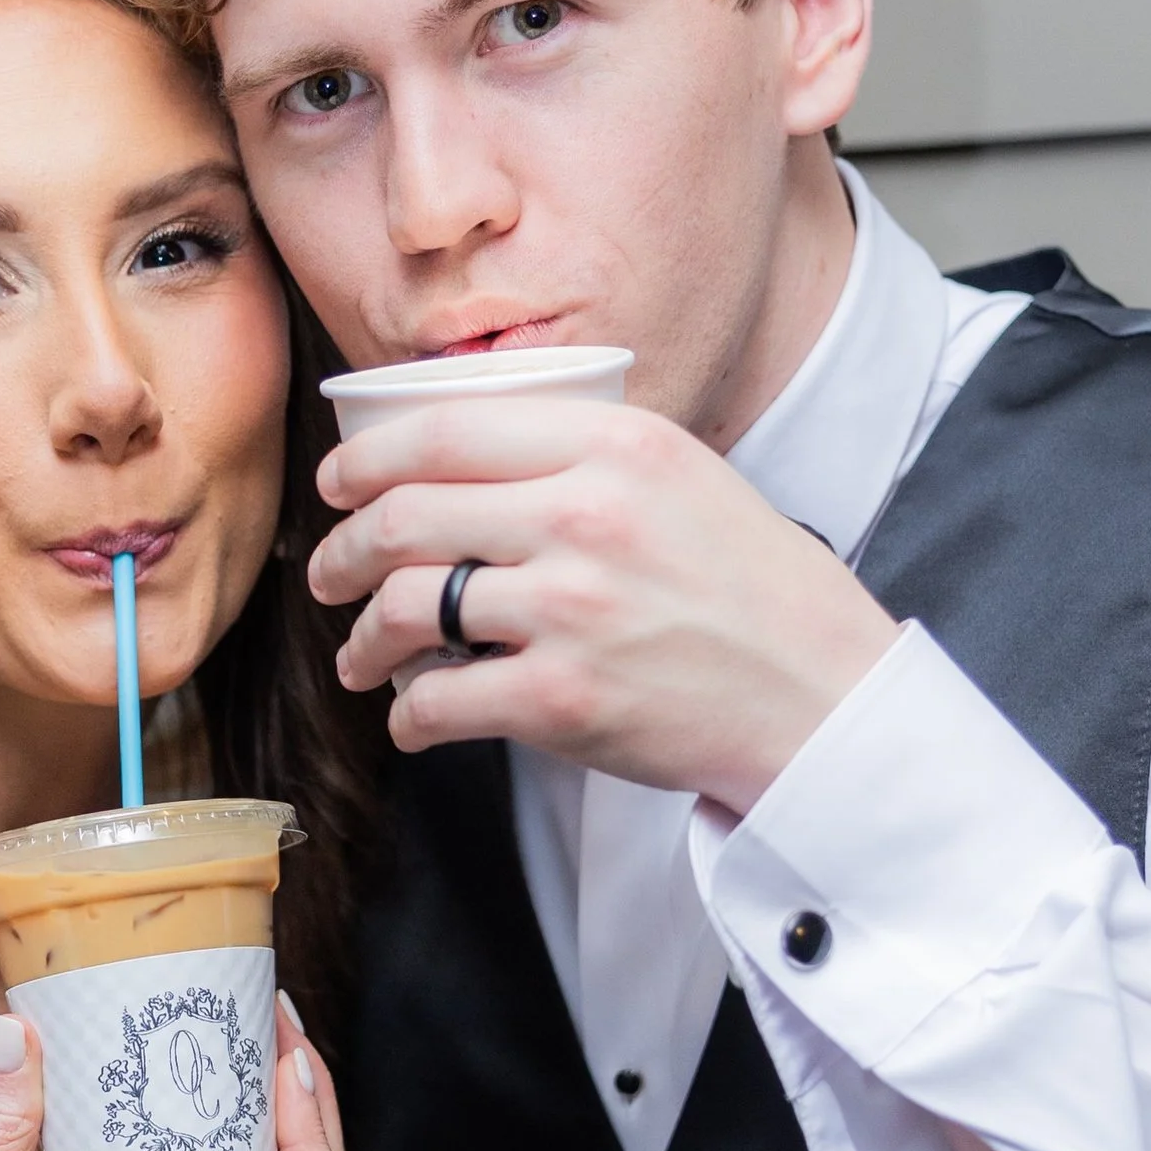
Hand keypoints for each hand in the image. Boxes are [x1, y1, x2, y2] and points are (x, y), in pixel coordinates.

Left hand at [309, 394, 899, 811]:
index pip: (443, 430)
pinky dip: (409, 717)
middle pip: (405, 517)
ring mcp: (570, 609)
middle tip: (330, 574)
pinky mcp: (562, 698)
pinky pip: (438, 701)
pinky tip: (414, 720)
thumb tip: (465, 459)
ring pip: (406, 609)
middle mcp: (584, 516)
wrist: (821, 695)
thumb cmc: (754, 591)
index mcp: (612, 445)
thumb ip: (583, 455)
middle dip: (344, 552)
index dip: (365, 459)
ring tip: (363, 657)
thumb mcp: (682, 477)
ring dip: (365, 640)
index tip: (338, 483)